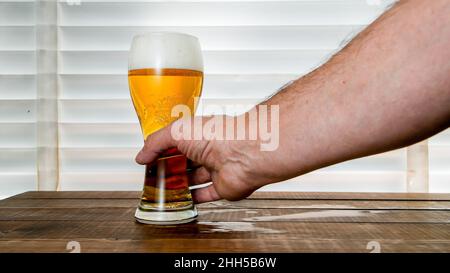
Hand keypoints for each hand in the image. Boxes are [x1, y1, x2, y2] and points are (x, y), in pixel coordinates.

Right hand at [135, 115, 280, 202]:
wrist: (243, 153)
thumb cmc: (217, 134)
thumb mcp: (176, 131)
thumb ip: (155, 143)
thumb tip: (141, 156)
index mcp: (198, 134)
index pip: (176, 142)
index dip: (162, 151)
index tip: (148, 160)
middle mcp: (208, 151)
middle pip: (185, 162)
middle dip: (169, 170)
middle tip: (153, 178)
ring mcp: (216, 170)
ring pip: (194, 180)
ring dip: (179, 186)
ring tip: (162, 192)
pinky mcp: (223, 187)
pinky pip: (206, 195)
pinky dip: (193, 199)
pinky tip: (181, 202)